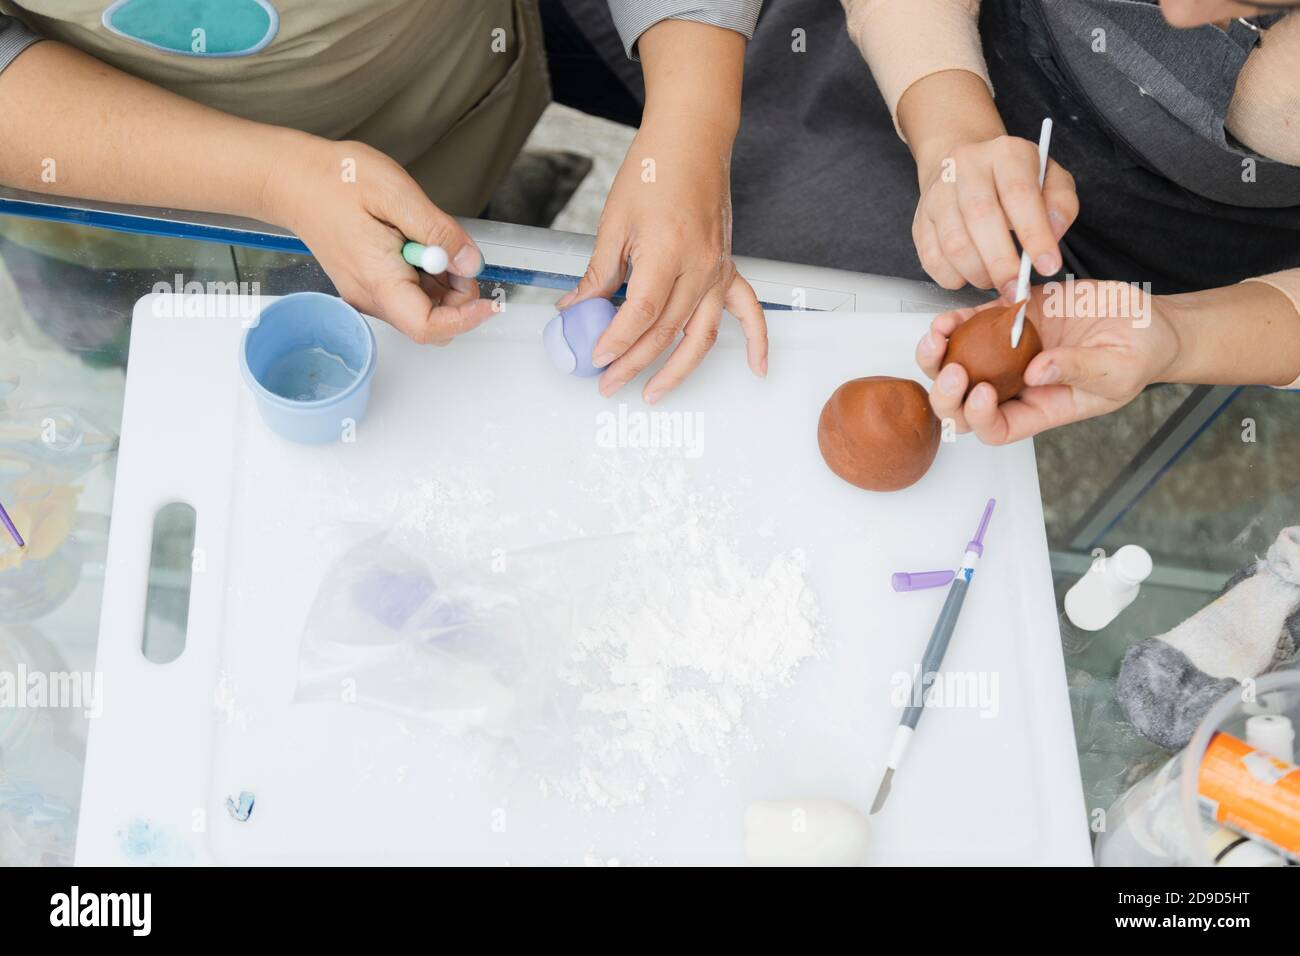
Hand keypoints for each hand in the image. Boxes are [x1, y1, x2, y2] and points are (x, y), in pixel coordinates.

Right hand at [262, 136, 495, 344]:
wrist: (292, 180)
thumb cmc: (336, 180)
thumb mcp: (395, 192)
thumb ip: (438, 230)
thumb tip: (469, 262)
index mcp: (378, 279)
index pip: (428, 327)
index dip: (467, 320)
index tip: (490, 300)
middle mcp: (371, 298)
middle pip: (432, 323)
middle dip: (458, 297)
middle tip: (454, 251)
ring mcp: (368, 295)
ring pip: (423, 310)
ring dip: (443, 284)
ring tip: (427, 238)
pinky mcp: (369, 287)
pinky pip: (410, 296)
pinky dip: (427, 277)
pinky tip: (417, 243)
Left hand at [555, 121, 767, 402]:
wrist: (691, 141)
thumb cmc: (653, 171)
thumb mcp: (613, 222)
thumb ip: (598, 272)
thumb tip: (574, 308)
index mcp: (666, 253)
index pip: (640, 314)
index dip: (616, 341)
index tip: (595, 357)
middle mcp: (698, 268)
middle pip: (665, 332)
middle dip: (633, 363)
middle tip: (607, 384)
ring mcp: (717, 271)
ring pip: (700, 335)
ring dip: (678, 370)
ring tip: (653, 393)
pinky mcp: (727, 268)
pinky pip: (747, 311)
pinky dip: (757, 341)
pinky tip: (756, 367)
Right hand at [913, 135, 1078, 297]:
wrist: (963, 164)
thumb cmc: (1012, 177)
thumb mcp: (1049, 178)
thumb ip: (1060, 203)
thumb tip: (1052, 234)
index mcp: (1005, 153)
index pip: (1019, 194)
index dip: (1034, 234)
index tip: (1048, 265)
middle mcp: (966, 167)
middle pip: (979, 218)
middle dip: (1001, 263)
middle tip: (1016, 288)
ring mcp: (937, 194)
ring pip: (953, 243)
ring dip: (978, 273)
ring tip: (995, 280)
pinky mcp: (920, 220)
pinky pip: (932, 259)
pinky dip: (954, 277)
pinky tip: (970, 274)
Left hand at [916, 281, 1181, 443]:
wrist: (1144, 319)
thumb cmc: (1138, 355)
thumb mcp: (1118, 369)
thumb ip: (1078, 370)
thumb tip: (1036, 372)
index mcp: (1040, 408)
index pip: (997, 429)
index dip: (980, 419)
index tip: (984, 393)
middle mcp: (1016, 385)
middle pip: (962, 406)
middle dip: (947, 394)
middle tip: (954, 371)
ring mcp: (1007, 354)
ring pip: (955, 366)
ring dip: (936, 357)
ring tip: (938, 338)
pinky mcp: (1008, 319)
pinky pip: (968, 326)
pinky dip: (953, 322)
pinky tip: (949, 317)